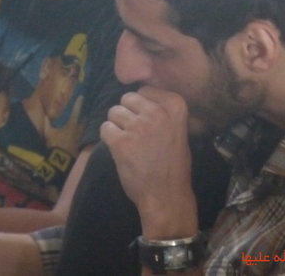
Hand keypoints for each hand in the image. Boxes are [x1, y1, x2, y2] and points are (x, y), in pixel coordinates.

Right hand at [43, 95, 83, 151]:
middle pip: (84, 119)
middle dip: (85, 113)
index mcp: (72, 124)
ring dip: (84, 122)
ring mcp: (80, 136)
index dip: (79, 103)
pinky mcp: (80, 143)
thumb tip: (46, 116)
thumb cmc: (55, 143)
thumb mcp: (49, 133)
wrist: (61, 159)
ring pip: (84, 127)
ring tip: (84, 118)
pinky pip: (82, 134)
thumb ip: (47, 123)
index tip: (82, 96)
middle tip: (86, 108)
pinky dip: (81, 130)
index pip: (76, 111)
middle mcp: (78, 128)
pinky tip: (80, 130)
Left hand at [100, 86, 196, 237]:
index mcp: (176, 106)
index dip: (142, 105)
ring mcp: (138, 126)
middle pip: (127, 98)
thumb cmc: (173, 164)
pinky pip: (105, 128)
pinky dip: (109, 138)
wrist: (166, 195)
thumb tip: (140, 96)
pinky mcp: (121, 142)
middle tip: (135, 132)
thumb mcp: (179, 130)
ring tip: (128, 142)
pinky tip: (120, 150)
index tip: (147, 120)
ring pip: (113, 112)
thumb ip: (163, 111)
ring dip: (117, 126)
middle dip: (128, 113)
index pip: (145, 89)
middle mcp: (157, 112)